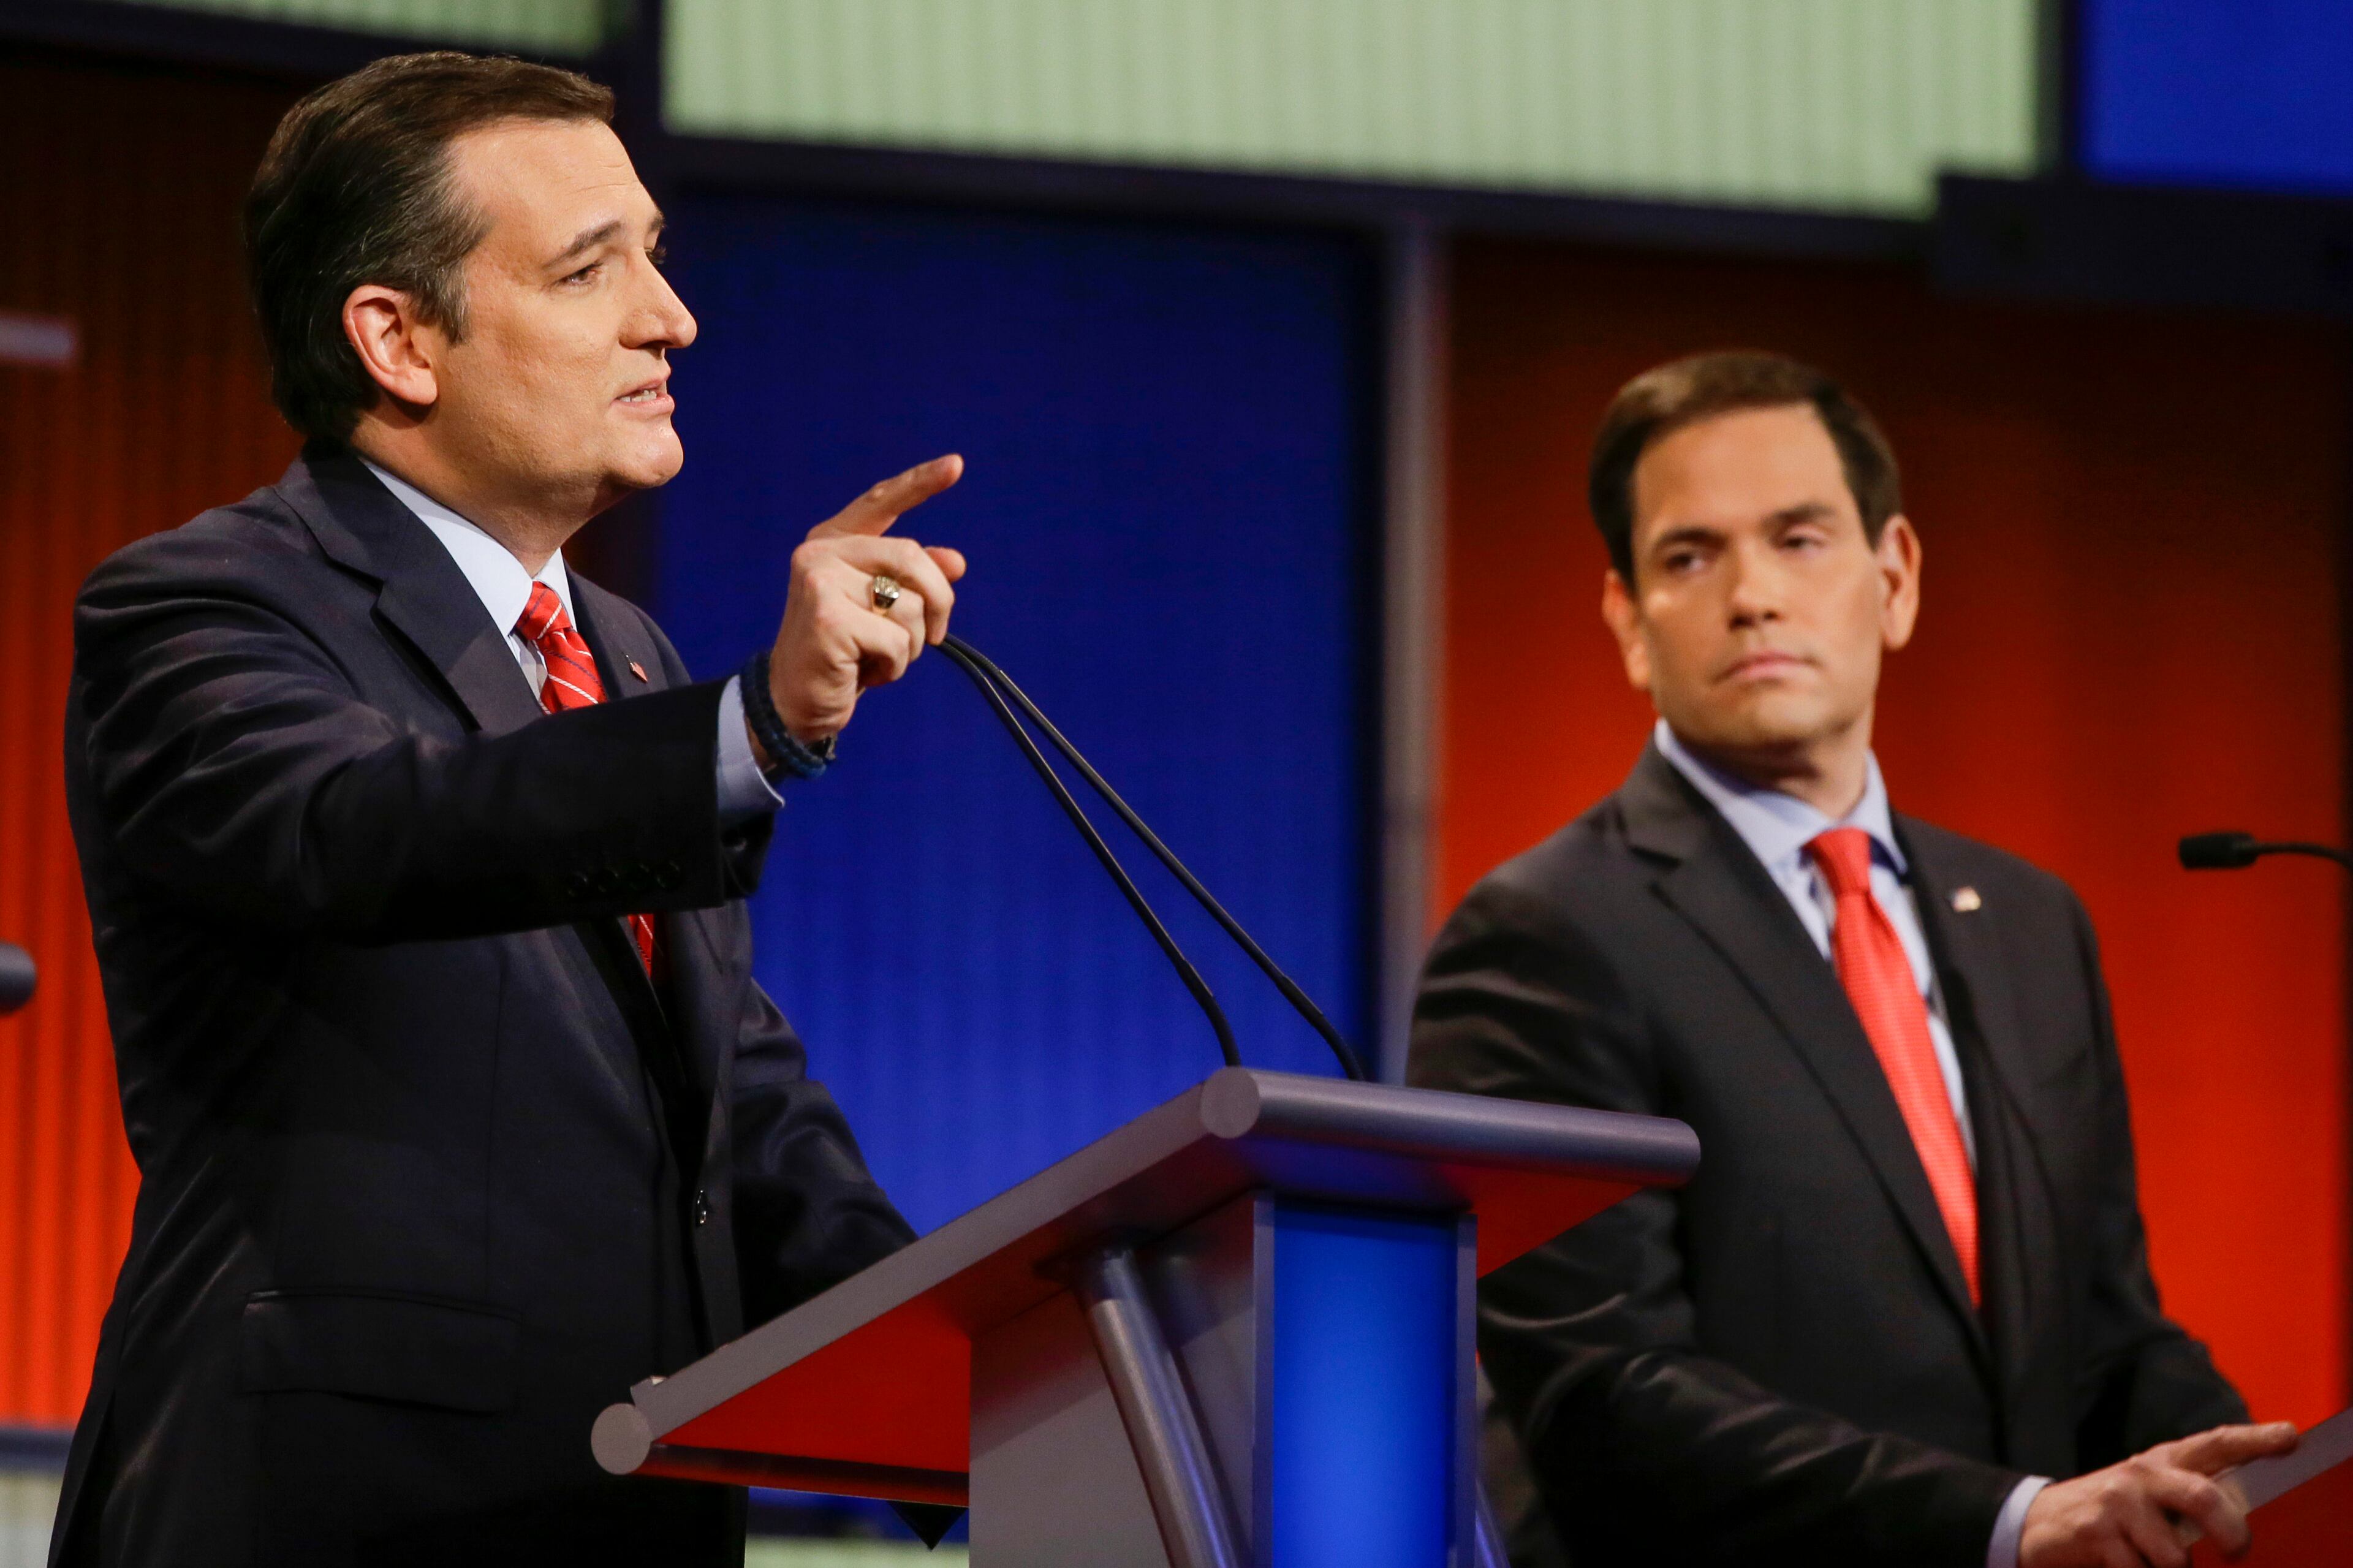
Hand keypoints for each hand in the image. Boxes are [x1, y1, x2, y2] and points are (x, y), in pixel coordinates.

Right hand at [762, 455, 966, 747]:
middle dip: (938, 603)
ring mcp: (819, 581)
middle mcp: (820, 553)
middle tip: (935, 637)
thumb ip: (915, 582)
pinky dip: (894, 666)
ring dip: (913, 645)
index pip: (880, 502)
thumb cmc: (844, 655)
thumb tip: (956, 562)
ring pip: (910, 604)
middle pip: (911, 557)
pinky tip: (864, 673)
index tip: (957, 464)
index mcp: (833, 542)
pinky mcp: (826, 616)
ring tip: (877, 658)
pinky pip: (897, 640)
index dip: (919, 483)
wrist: (795, 703)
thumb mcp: (884, 613)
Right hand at [2019, 1422, 2296, 1567]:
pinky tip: (2123, 1563)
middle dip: (2231, 1531)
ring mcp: (2118, 1502)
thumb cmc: (2111, 1512)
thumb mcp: (2147, 1492)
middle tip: (2237, 1552)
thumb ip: (2187, 1495)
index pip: (2214, 1444)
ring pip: (2175, 1553)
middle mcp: (2141, 1475)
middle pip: (2203, 1497)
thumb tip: (2239, 1524)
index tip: (2290, 1436)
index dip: (2254, 1439)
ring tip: (2151, 1560)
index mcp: (2162, 1461)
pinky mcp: (2096, 1531)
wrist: (2038, 1520)